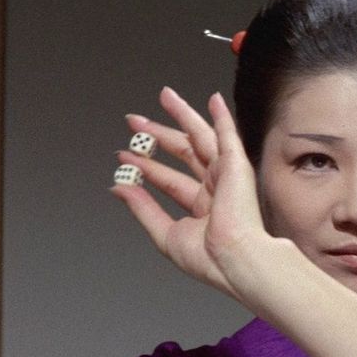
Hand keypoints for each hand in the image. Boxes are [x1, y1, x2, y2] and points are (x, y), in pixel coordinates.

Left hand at [111, 87, 273, 304]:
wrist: (233, 259)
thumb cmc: (208, 258)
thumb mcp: (165, 232)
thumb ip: (143, 208)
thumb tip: (120, 187)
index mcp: (202, 208)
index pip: (169, 180)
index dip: (147, 167)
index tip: (125, 156)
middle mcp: (214, 189)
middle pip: (183, 153)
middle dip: (158, 136)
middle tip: (135, 122)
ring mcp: (225, 175)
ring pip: (201, 138)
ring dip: (184, 116)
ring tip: (165, 97)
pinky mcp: (236, 166)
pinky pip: (228, 135)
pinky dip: (221, 117)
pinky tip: (213, 100)